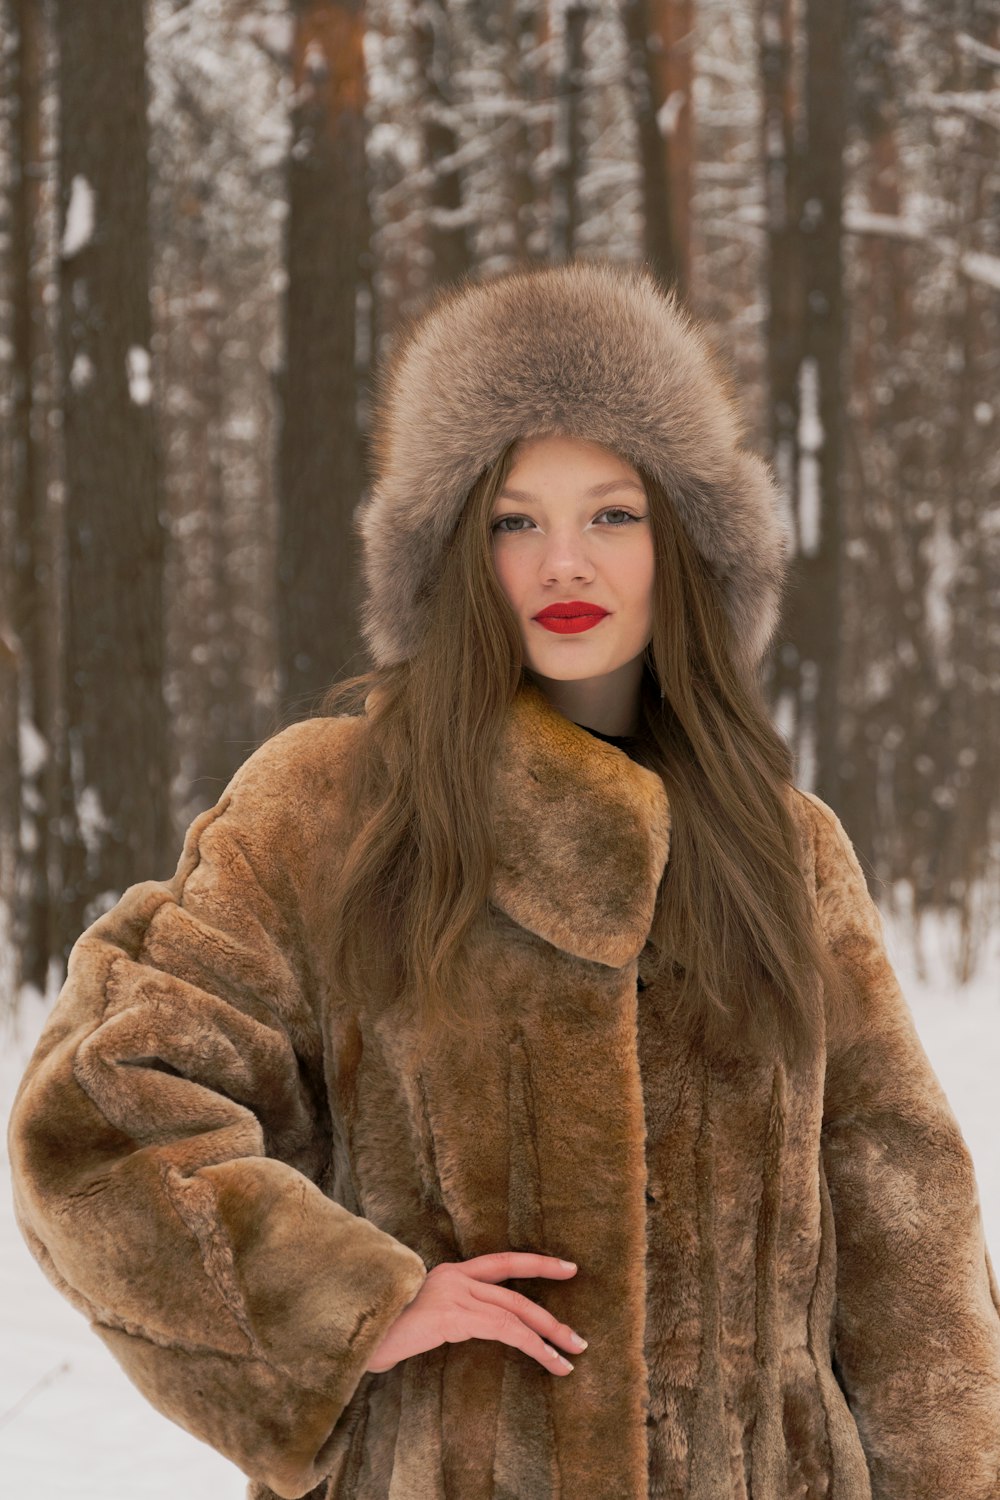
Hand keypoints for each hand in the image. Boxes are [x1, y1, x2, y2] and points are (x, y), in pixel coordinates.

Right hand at [364, 1251, 584, 1375]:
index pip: (501, 1262)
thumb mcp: (418, 1317)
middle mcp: (454, 1277)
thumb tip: (462, 1327)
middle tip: (579, 1339)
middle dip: (551, 1317)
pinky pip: (504, 1329)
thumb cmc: (379, 1329)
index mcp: (448, 1274)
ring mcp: (454, 1293)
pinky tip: (547, 1361)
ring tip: (571, 1359)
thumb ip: (444, 1314)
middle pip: (515, 1292)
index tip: (567, 1267)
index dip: (536, 1263)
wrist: (349, 1330)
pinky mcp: (452, 1315)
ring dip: (548, 1338)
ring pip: (515, 1312)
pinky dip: (531, 1345)